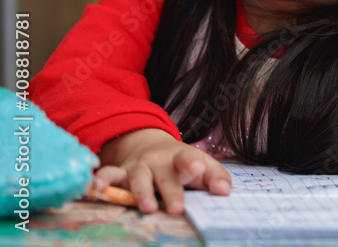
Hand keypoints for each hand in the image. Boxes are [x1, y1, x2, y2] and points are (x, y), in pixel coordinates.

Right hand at [95, 128, 231, 214]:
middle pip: (166, 176)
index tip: (196, 169)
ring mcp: (139, 166)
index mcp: (182, 157)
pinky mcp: (121, 173)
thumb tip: (224, 192)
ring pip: (139, 179)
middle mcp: (159, 161)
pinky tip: (97, 187)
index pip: (188, 158)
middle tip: (177, 208)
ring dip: (142, 192)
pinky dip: (102, 179)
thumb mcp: (202, 165)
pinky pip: (110, 174)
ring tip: (147, 207)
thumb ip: (215, 177)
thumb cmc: (183, 163)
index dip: (192, 163)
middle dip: (171, 192)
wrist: (152, 146)